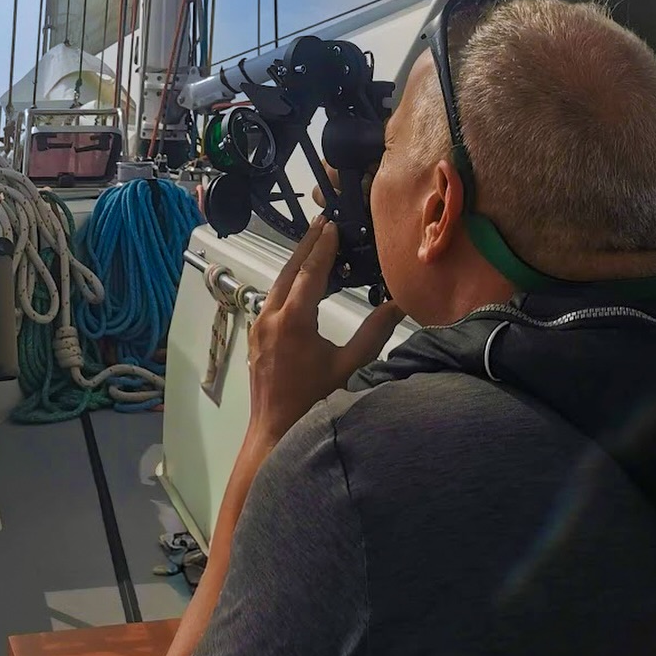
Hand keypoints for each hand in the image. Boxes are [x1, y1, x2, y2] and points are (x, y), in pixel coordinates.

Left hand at [246, 218, 403, 449]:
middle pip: (288, 271)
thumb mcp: (350, 367)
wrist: (275, 433)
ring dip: (295, 263)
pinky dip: (287, 283)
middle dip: (306, 246)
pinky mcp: (256, 336)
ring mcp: (258, 326)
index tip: (333, 226)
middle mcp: (270, 316)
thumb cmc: (315, 402)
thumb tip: (400, 304)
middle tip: (322, 223)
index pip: (309, 273)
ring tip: (315, 244)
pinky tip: (301, 282)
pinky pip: (271, 299)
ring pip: (277, 284)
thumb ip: (374, 333)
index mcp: (292, 320)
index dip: (322, 248)